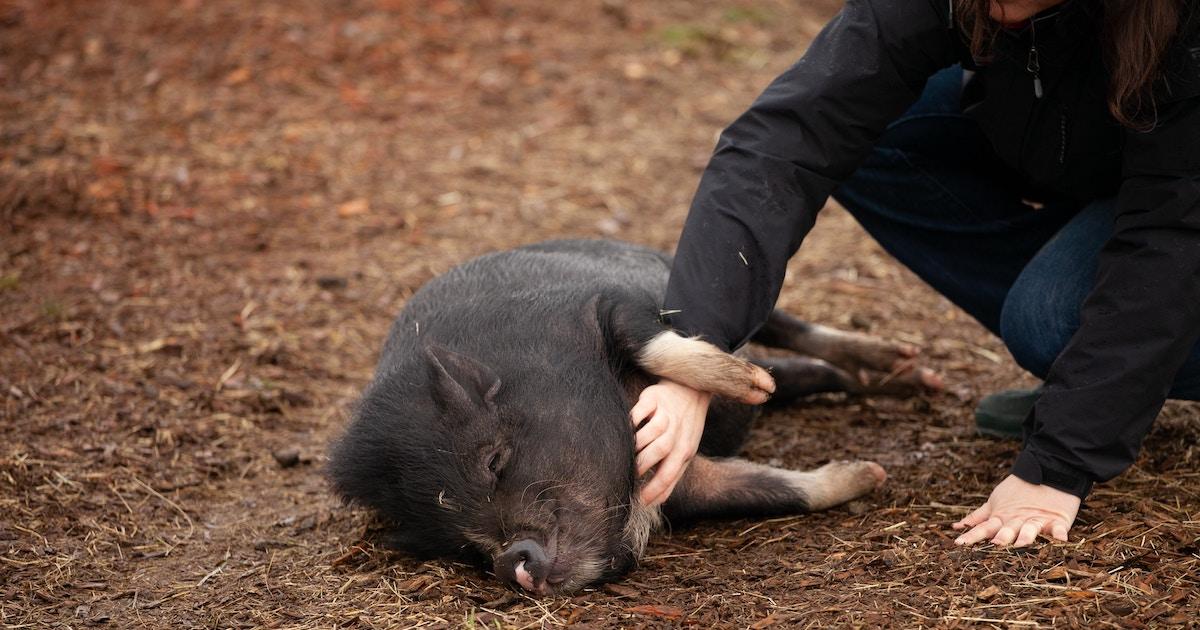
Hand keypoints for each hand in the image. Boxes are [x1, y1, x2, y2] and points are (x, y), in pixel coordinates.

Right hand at [629, 380, 710, 506]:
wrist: (691, 390)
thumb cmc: (684, 428)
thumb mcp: (685, 453)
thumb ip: (671, 476)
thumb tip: (656, 502)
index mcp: (685, 449)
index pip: (670, 473)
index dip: (655, 488)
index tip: (640, 500)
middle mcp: (677, 431)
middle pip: (661, 450)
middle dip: (642, 464)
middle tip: (627, 474)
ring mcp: (666, 413)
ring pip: (652, 430)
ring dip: (636, 443)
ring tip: (624, 454)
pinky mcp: (653, 397)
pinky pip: (641, 410)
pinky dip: (631, 421)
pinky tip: (623, 430)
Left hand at [953, 474, 1080, 545]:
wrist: (1048, 472)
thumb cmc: (1018, 490)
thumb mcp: (995, 503)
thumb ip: (978, 517)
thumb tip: (956, 527)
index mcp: (1002, 517)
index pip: (984, 528)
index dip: (972, 536)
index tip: (959, 544)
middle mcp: (1017, 520)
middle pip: (1008, 530)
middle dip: (1002, 537)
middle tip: (995, 544)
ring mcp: (1037, 520)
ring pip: (1030, 529)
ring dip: (1026, 536)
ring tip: (1022, 543)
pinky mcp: (1057, 520)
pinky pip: (1059, 528)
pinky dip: (1060, 533)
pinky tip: (1060, 540)